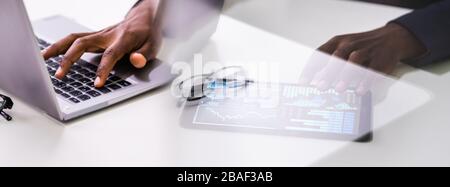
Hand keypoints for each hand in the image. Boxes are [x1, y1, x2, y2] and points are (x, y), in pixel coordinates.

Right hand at [42, 0, 161, 87]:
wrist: (144, 18)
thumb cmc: (148, 33)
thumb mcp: (153, 45)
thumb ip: (144, 55)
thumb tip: (136, 61)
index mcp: (122, 39)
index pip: (110, 55)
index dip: (103, 70)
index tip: (97, 84)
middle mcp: (107, 35)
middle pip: (83, 44)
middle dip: (69, 59)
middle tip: (59, 75)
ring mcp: (99, 35)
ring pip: (74, 39)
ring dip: (57, 48)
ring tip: (43, 60)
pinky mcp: (95, 36)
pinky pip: (75, 39)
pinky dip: (61, 46)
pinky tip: (51, 54)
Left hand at [300, 23, 425, 93]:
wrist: (390, 38)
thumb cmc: (361, 46)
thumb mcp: (343, 48)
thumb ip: (329, 63)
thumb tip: (314, 82)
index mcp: (337, 42)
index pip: (320, 54)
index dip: (310, 68)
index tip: (303, 82)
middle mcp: (350, 45)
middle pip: (336, 57)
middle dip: (328, 73)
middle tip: (320, 87)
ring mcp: (366, 51)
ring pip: (354, 61)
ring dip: (345, 76)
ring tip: (339, 89)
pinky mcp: (380, 59)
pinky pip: (372, 70)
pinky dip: (365, 81)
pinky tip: (360, 90)